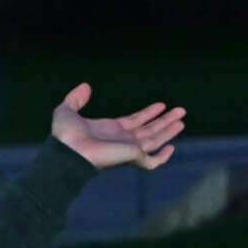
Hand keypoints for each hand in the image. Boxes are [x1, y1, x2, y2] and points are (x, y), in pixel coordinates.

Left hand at [50, 82, 183, 171]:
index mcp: (111, 130)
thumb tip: (86, 86)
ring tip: (182, 119)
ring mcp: (129, 149)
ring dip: (169, 129)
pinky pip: (152, 161)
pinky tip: (172, 147)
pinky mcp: (133, 156)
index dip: (148, 113)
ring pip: (155, 140)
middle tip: (181, 111)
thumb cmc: (65, 135)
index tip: (160, 105)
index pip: (135, 121)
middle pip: (150, 130)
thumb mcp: (67, 110)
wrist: (68, 151)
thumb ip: (76, 98)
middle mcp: (123, 140)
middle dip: (165, 121)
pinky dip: (162, 156)